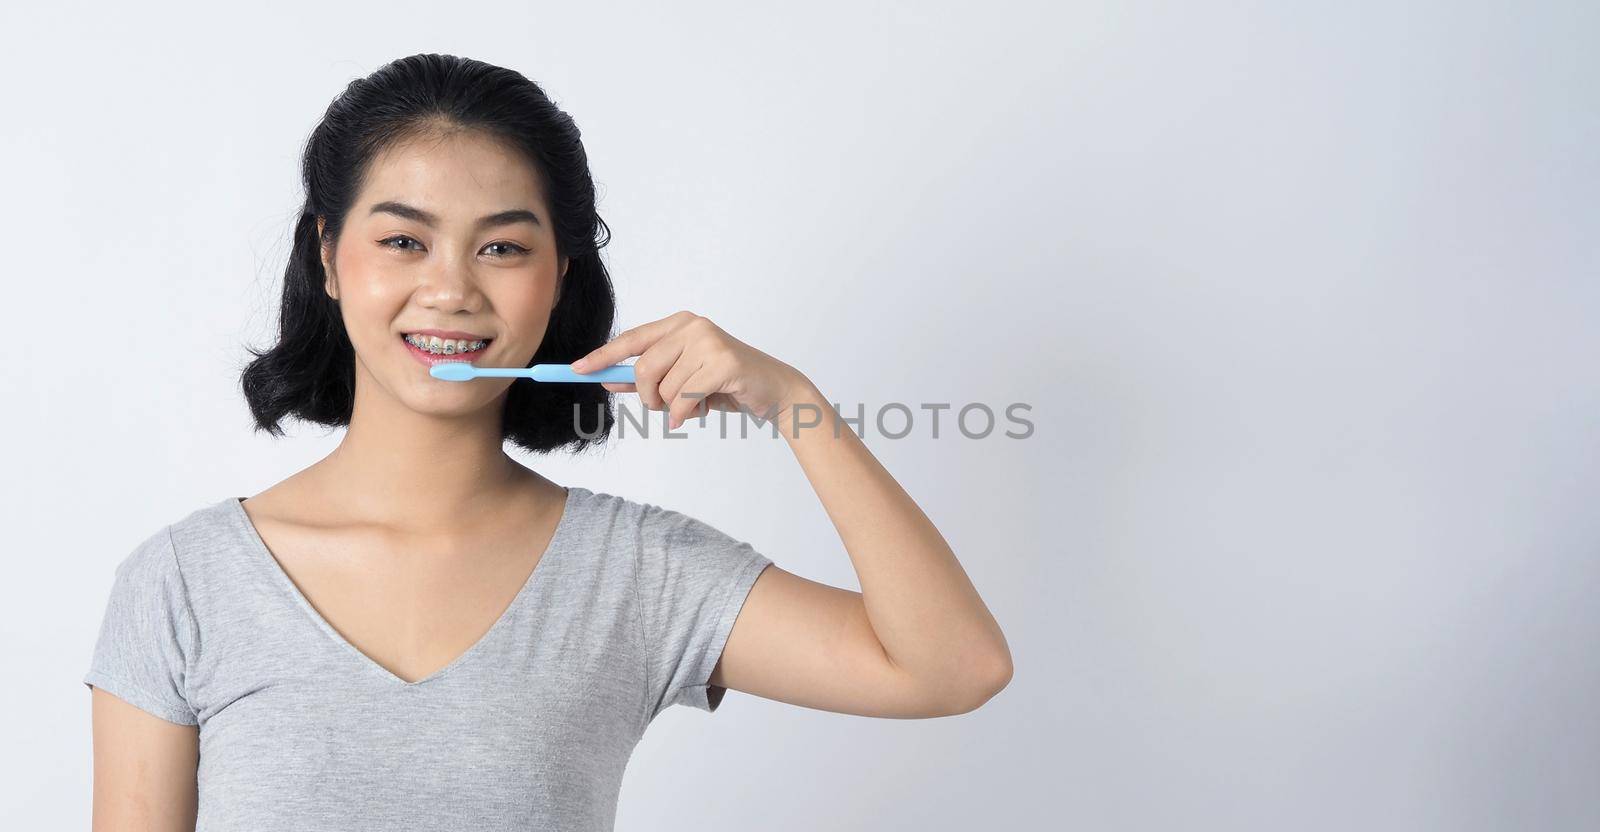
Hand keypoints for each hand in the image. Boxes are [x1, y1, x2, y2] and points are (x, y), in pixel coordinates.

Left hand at [570, 311, 810, 429]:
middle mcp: (692, 326)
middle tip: (666, 407)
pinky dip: (688, 414)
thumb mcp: (682, 379)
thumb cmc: (725, 383)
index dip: (602, 356)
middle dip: (650, 397)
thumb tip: (609, 381)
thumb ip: (647, 378)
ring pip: (665, 389)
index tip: (576, 369)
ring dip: (676, 408)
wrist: (773, 390)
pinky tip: (705, 409)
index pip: (631, 339)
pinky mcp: (722, 363)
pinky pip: (684, 400)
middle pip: (644, 369)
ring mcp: (708, 342)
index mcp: (679, 324)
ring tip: (698, 403)